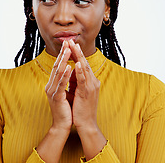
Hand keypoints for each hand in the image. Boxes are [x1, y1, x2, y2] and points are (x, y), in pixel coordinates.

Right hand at [45, 40, 72, 131]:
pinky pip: (61, 84)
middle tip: (67, 42)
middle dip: (62, 53)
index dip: (63, 55)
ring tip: (68, 50)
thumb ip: (67, 81)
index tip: (68, 44)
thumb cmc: (66, 109)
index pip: (58, 66)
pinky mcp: (56, 98)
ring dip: (64, 60)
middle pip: (56, 66)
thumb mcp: (66, 92)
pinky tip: (69, 67)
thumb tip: (71, 69)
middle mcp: (50, 85)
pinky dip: (64, 75)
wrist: (63, 125)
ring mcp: (52, 91)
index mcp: (53, 84)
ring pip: (58, 73)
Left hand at [67, 39, 106, 160]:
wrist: (86, 124)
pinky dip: (80, 71)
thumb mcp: (78, 92)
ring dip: (78, 56)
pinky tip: (77, 63)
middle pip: (84, 62)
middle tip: (71, 40)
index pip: (83, 64)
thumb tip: (70, 71)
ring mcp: (91, 86)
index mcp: (90, 81)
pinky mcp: (87, 93)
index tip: (71, 44)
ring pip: (84, 68)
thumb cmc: (81, 109)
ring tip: (74, 46)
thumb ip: (76, 81)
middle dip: (77, 51)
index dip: (77, 53)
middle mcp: (93, 81)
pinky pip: (83, 80)